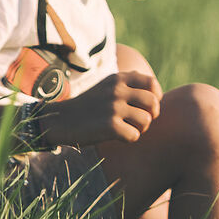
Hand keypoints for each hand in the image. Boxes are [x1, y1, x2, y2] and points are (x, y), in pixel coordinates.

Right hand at [46, 69, 161, 146]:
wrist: (60, 120)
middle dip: (151, 115)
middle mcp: (117, 90)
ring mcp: (114, 107)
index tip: (146, 106)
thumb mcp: (107, 87)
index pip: (152, 83)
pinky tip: (116, 136)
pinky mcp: (110, 126)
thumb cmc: (89, 106)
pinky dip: (128, 139)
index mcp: (118, 79)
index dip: (155, 97)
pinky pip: (134, 136)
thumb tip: (157, 96)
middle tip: (139, 121)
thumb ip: (129, 86)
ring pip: (146, 121)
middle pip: (153, 103)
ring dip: (139, 129)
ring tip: (126, 128)